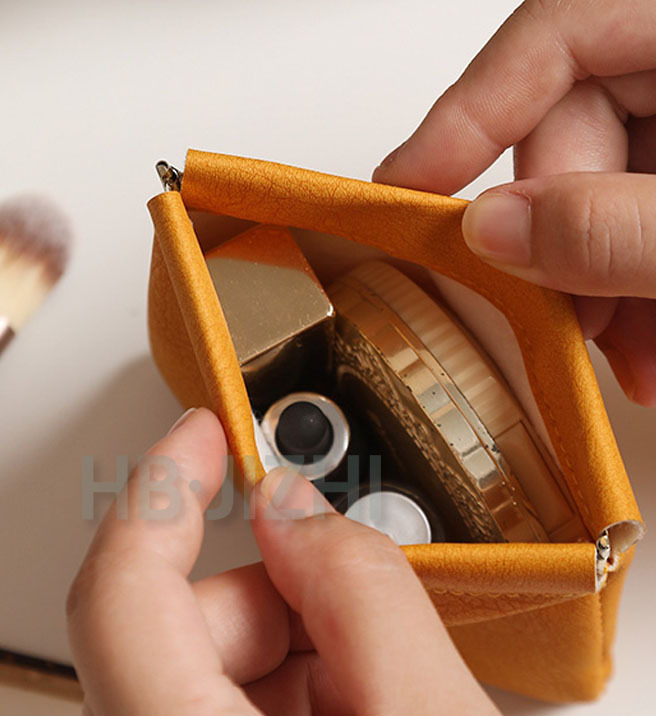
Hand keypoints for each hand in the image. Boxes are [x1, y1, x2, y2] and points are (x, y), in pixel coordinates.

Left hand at [67, 408, 554, 715]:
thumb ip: (361, 588)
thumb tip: (294, 509)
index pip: (118, 588)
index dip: (159, 490)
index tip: (198, 436)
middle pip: (168, 635)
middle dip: (268, 604)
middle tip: (354, 624)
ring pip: (183, 683)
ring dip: (277, 667)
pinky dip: (265, 714)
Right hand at [373, 0, 655, 405]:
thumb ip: (614, 226)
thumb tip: (497, 233)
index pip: (554, 36)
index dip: (466, 117)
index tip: (406, 189)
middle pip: (574, 136)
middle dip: (556, 247)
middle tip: (559, 323)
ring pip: (606, 190)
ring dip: (598, 284)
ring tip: (622, 358)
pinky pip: (644, 213)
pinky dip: (636, 281)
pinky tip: (651, 341)